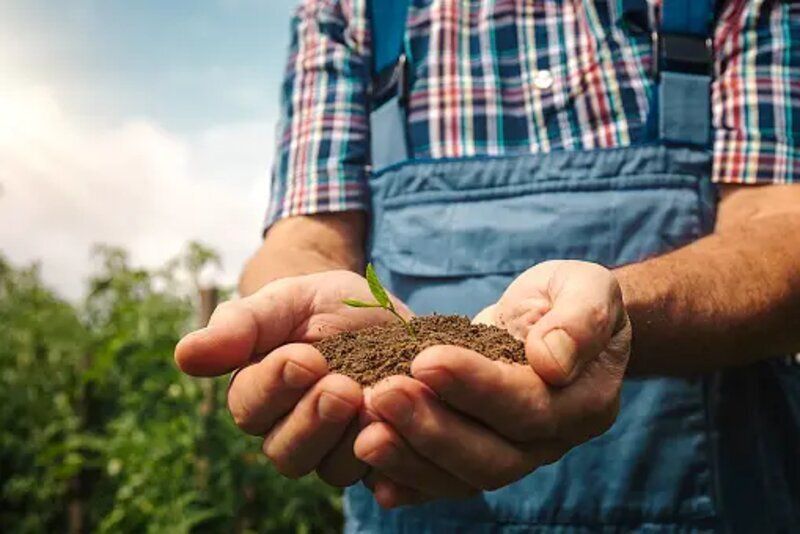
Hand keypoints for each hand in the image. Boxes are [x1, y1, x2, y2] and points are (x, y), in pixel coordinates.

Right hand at [174, 270, 411, 486]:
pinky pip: (383, 476)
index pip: (252, 407)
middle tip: (343, 387)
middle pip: (287, 452)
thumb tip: (184, 355)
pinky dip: (393, 461)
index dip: (276, 385)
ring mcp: (337, 448)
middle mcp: (292, 430)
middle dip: (314, 420)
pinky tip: (403, 433)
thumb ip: (240, 326)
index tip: (305, 357)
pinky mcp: (380, 457)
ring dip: (352, 440)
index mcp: (260, 394)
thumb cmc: (322, 304)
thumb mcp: (286, 301)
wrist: (380, 311)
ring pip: (333, 470)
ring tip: (376, 402)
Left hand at [354, 261, 630, 507]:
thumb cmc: (570, 296)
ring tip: (365, 432)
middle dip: (432, 429)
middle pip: (492, 457)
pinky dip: (408, 483)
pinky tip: (371, 475)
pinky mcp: (479, 454)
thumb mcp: (587, 288)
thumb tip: (552, 362)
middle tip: (381, 395)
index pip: (529, 406)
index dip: (477, 388)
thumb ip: (580, 320)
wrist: (553, 319)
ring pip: (463, 477)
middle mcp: (549, 441)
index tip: (426, 360)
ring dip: (411, 458)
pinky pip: (444, 481)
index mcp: (583, 402)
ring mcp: (513, 455)